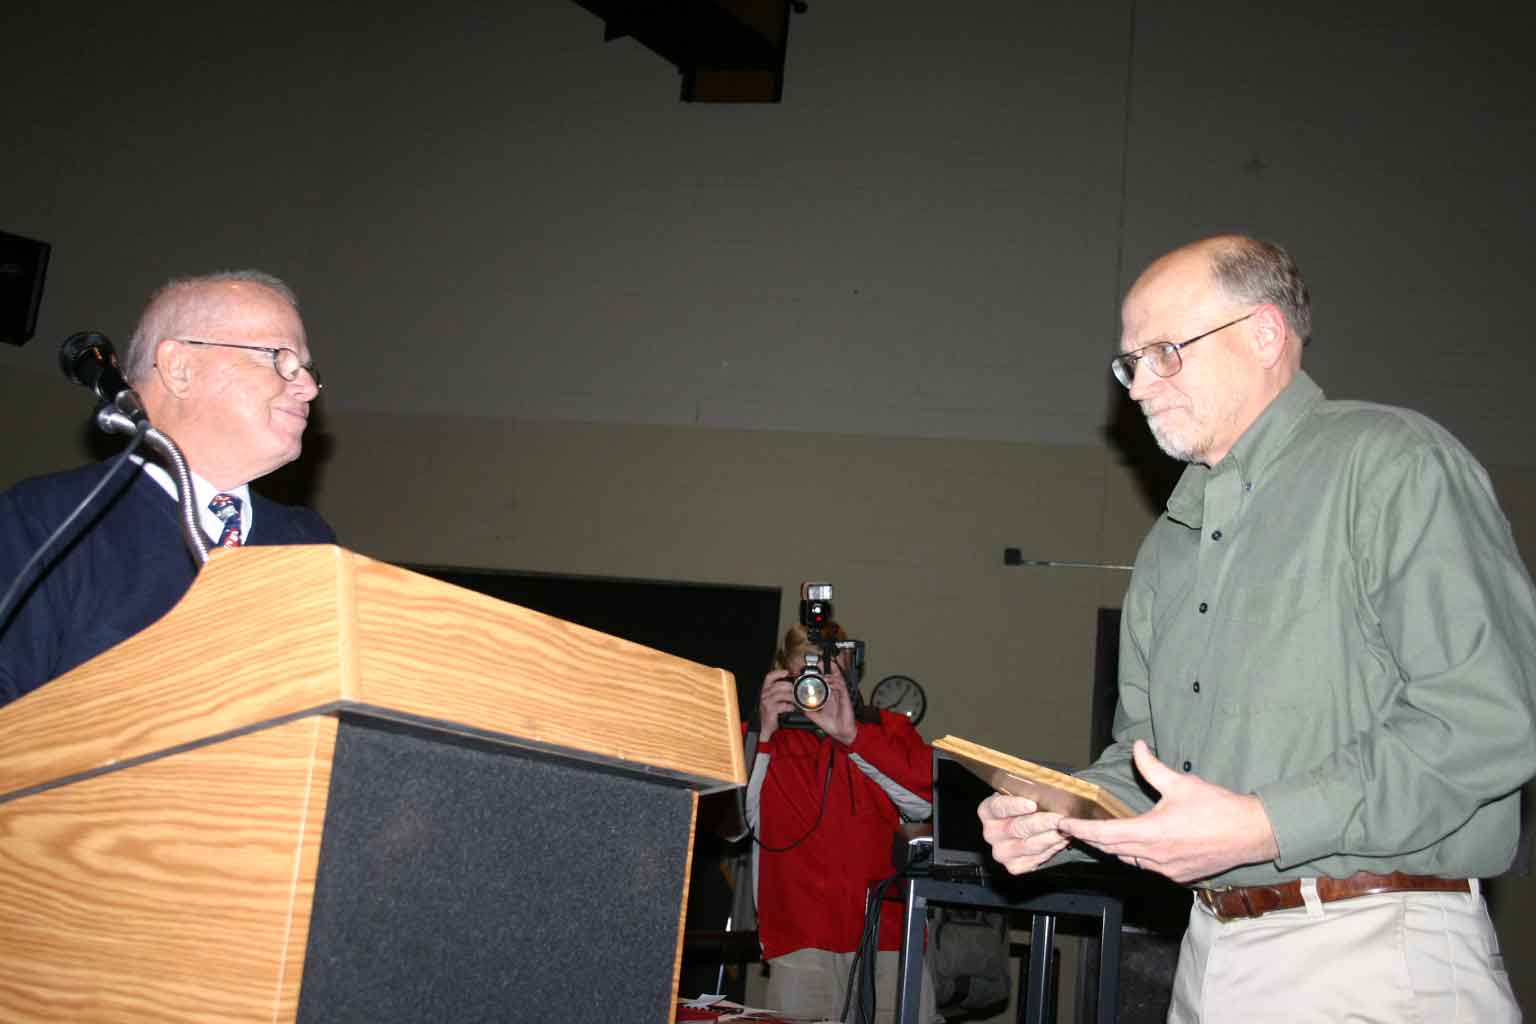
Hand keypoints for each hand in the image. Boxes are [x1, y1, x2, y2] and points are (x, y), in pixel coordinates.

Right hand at [757, 669, 795, 741]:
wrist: (765, 726)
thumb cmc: (771, 712)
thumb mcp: (774, 700)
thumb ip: (781, 692)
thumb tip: (793, 686)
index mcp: (765, 690)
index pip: (769, 677)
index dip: (777, 673)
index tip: (786, 672)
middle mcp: (764, 694)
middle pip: (778, 685)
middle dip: (789, 686)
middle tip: (797, 690)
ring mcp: (766, 702)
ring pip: (781, 694)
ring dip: (791, 696)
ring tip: (797, 699)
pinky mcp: (770, 709)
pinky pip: (782, 705)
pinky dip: (789, 706)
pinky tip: (793, 708)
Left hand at [804, 659, 857, 744]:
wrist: (842, 733)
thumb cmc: (832, 725)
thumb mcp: (816, 717)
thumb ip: (808, 711)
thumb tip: (798, 707)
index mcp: (829, 697)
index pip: (825, 681)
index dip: (821, 673)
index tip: (814, 667)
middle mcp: (835, 694)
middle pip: (833, 676)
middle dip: (827, 668)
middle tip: (819, 663)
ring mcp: (841, 696)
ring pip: (838, 679)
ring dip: (830, 675)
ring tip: (823, 673)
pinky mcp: (846, 699)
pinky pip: (842, 687)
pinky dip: (835, 683)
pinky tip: (830, 683)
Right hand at [978, 793, 1068, 873]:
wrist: (1029, 828)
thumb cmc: (1027, 808)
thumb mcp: (1023, 794)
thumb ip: (1029, 792)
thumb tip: (1046, 790)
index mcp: (988, 811)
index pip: (998, 807)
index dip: (1015, 805)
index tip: (1032, 804)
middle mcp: (991, 833)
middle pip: (1017, 828)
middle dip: (1042, 823)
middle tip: (1059, 818)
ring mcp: (1002, 852)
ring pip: (1029, 845)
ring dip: (1051, 837)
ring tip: (1066, 829)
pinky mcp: (1015, 866)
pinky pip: (1036, 858)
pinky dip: (1052, 849)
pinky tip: (1061, 840)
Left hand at [1056, 740, 1279, 882]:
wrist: (1250, 834)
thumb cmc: (1218, 807)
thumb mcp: (1181, 783)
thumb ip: (1152, 767)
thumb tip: (1137, 747)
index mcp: (1152, 832)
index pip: (1105, 834)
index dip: (1081, 830)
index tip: (1064, 824)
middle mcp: (1155, 856)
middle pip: (1111, 849)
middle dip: (1091, 839)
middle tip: (1074, 828)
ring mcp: (1167, 870)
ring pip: (1128, 860)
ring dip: (1112, 848)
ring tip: (1098, 835)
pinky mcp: (1178, 876)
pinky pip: (1147, 867)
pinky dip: (1134, 856)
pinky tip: (1132, 846)